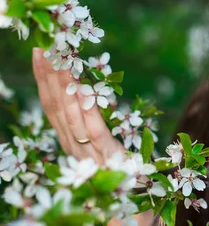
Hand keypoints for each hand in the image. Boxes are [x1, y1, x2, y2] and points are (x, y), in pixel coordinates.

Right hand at [32, 47, 125, 164]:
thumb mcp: (102, 142)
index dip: (44, 79)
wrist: (131, 198)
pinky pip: (95, 129)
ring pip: (71, 115)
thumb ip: (93, 121)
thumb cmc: (117, 171)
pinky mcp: (108, 155)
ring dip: (64, 86)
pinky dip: (87, 109)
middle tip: (45, 47)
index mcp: (70, 139)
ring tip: (61, 60)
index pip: (52, 105)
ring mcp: (87, 151)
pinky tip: (83, 89)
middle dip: (49, 76)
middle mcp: (73, 144)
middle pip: (56, 106)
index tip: (40, 54)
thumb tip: (86, 90)